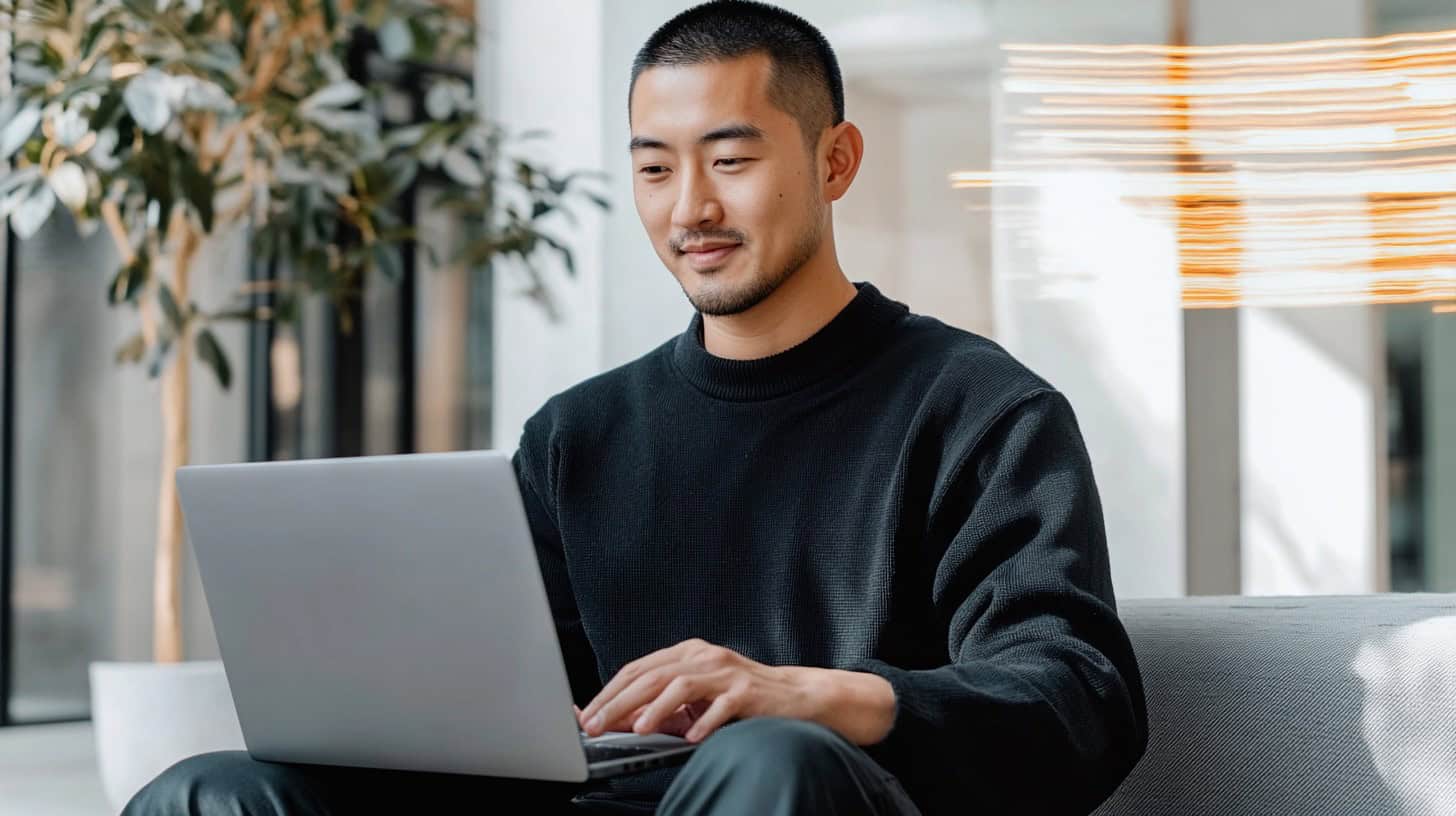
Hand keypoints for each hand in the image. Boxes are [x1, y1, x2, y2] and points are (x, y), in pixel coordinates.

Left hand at [577, 638, 896, 744]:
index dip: (610, 692)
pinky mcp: (748, 690)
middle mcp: (704, 656)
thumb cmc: (742, 699)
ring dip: (655, 708)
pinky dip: (703, 721)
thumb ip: (663, 706)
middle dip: (619, 702)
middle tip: (597, 725)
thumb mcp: (697, 699)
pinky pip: (721, 704)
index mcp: (687, 653)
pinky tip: (689, 737)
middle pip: (652, 675)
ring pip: (681, 684)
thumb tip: (620, 722)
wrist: (797, 697)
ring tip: (638, 729)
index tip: (587, 715)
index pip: (638, 669)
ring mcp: (727, 671)